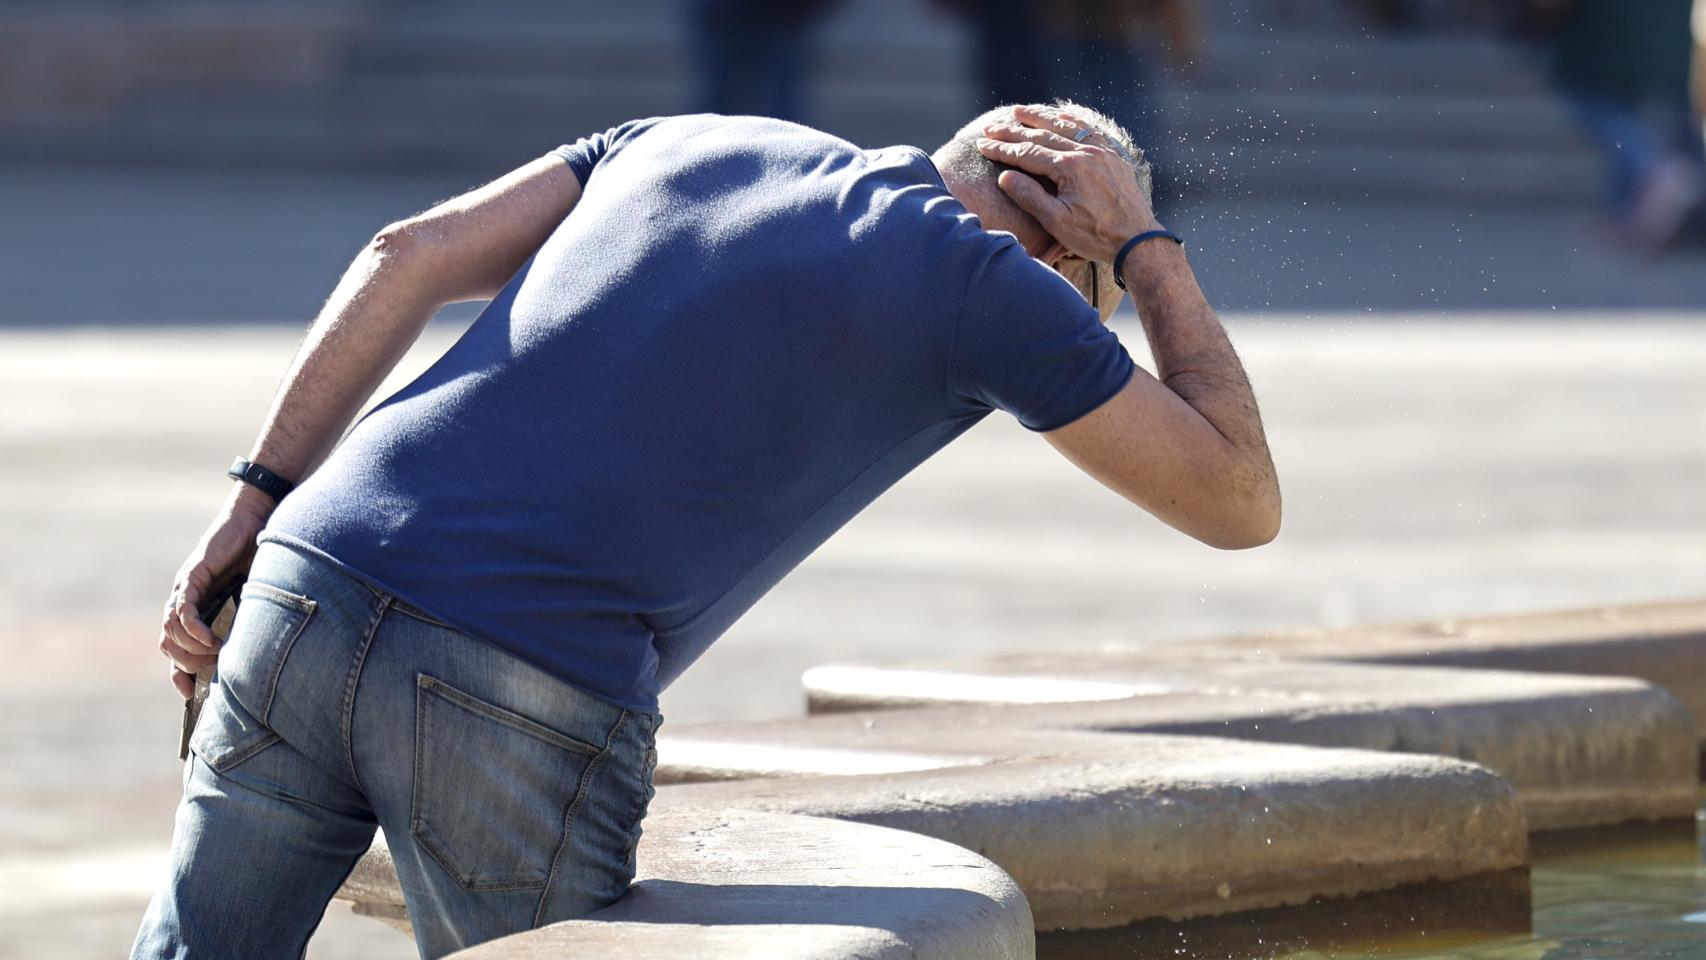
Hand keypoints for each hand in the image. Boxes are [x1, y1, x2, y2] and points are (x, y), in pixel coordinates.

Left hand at [159, 487, 269, 697]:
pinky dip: (194, 629)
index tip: (189, 694)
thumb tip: (254, 654)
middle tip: (215, 667)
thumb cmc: (259, 557)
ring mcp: (185, 589)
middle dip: (188, 664)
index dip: (178, 673)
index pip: (175, 648)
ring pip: (171, 631)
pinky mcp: (193, 576)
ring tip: (217, 652)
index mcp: (198, 608)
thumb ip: (247, 620)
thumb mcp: (254, 598)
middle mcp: (185, 601)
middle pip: (169, 645)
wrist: (256, 520)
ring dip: (192, 649)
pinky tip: (211, 640)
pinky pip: (183, 610)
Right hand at [976, 105, 1160, 263]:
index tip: (982, 144)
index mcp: (1070, 168)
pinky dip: (1071, 121)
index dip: (1002, 148)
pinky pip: (1088, 131)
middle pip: (1043, 136)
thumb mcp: (1057, 222)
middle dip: (1014, 131)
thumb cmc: (1095, 236)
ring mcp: (1102, 152)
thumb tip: (1005, 176)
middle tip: (991, 127)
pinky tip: (1061, 115)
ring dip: (1040, 118)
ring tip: (1019, 111)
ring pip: (1066, 127)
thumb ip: (1030, 197)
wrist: (1138, 240)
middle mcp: (1086, 153)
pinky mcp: (1113, 158)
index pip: (1027, 153)